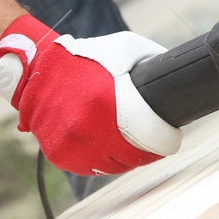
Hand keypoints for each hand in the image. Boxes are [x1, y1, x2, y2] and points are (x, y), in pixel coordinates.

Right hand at [0, 14, 181, 175]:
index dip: (168, 140)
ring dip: (127, 158)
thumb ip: (155, 61)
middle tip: (153, 139)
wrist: (36, 69)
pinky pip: (93, 169)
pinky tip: (107, 144)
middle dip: (149, 149)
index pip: (153, 139)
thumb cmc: (86, 59)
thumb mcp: (126, 49)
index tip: (171, 136)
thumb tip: (182, 78)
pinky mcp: (59, 155)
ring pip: (115, 168)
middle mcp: (87, 128)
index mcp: (108, 101)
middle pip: (136, 157)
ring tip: (130, 140)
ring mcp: (71, 144)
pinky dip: (103, 160)